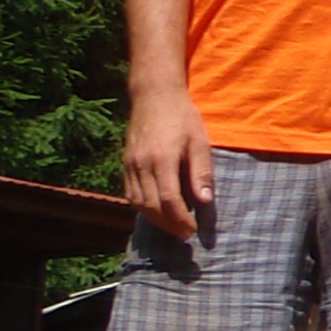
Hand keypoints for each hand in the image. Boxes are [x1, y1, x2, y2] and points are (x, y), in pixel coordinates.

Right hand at [122, 87, 214, 239]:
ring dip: (154, 219)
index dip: (180, 219)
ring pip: (137, 202)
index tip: (192, 230)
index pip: (168, 199)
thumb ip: (201, 172)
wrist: (154, 96)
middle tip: (184, 235)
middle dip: (168, 224)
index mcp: (162, 159)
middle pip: (151, 205)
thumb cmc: (183, 117)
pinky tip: (155, 212)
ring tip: (172, 228)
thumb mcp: (200, 141)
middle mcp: (141, 164)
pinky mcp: (125, 163)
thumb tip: (205, 201)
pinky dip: (142, 207)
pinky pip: (130, 193)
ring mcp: (130, 164)